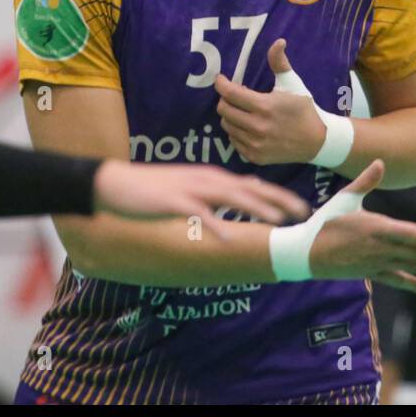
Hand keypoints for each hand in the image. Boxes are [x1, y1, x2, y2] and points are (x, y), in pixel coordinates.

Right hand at [92, 159, 309, 238]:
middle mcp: (205, 180)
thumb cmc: (149, 190)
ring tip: (278, 220)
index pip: (250, 185)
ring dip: (255, 207)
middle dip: (277, 199)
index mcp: (209, 178)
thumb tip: (230, 205)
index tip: (298, 206)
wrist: (113, 183)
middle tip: (302, 211)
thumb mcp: (185, 191)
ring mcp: (189, 189)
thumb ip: (209, 197)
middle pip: (248, 189)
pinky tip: (229, 237)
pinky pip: (198, 214)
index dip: (276, 194)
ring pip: (230, 197)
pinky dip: (215, 224)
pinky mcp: (173, 201)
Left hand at [214, 38, 326, 164]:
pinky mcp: (255, 156)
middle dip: (225, 100)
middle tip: (233, 96)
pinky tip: (247, 126)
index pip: (231, 94)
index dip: (221, 84)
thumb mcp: (293, 84)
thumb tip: (278, 41)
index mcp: (265, 106)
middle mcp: (257, 127)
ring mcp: (255, 144)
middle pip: (224, 110)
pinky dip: (236, 132)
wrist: (317, 141)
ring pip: (227, 126)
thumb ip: (280, 63)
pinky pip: (234, 141)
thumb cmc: (303, 109)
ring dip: (230, 116)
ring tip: (242, 111)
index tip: (220, 79)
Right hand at [308, 160, 415, 295]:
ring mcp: (376, 263)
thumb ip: (366, 181)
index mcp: (374, 227)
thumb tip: (379, 162)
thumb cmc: (324, 223)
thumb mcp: (344, 198)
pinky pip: (397, 279)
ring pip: (412, 267)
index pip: (409, 234)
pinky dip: (415, 284)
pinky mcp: (371, 273)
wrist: (304, 252)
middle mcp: (379, 247)